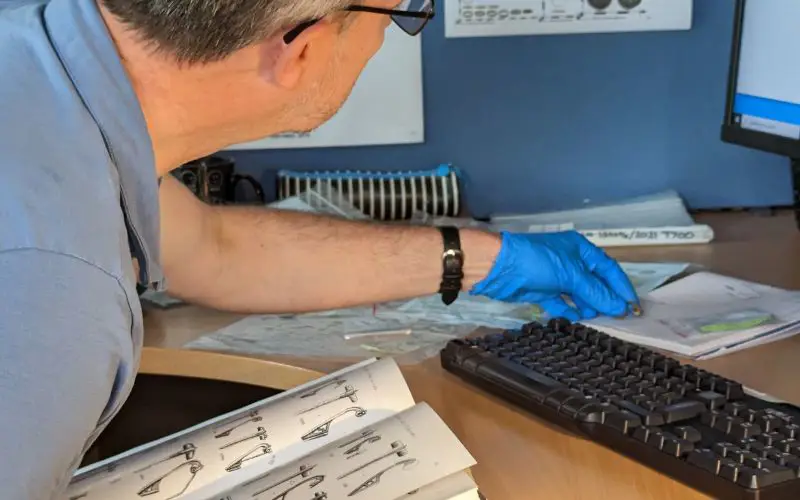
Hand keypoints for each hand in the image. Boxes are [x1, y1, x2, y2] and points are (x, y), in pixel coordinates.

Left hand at [469, 231, 639, 320]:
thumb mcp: (570, 275)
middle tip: (618, 317)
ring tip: (598, 319)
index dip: (621, 287)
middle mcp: (570, 261)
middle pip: (595, 282)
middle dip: (606, 298)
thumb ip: (595, 292)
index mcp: (581, 250)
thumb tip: (619, 307)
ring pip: (578, 294)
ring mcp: (555, 276)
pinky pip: (560, 302)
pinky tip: (577, 320)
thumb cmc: (537, 262)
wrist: (498, 267)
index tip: (633, 306)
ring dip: (588, 306)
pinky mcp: (542, 290)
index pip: (608, 269)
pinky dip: (568, 311)